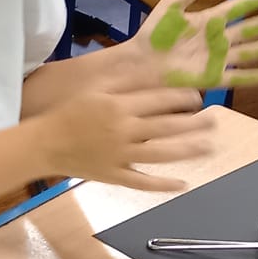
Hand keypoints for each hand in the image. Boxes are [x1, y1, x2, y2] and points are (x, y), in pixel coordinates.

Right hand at [38, 84, 210, 193]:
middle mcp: (124, 131)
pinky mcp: (115, 175)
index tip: (197, 97)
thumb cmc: (68, 114)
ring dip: (188, 150)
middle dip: (194, 122)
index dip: (182, 97)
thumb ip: (123, 84)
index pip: (159, 100)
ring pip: (161, 153)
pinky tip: (182, 184)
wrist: (43, 144)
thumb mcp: (95, 91)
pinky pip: (142, 182)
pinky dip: (162, 185)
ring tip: (209, 146)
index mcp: (119, 107)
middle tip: (214, 120)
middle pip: (166, 126)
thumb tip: (151, 73)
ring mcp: (120, 155)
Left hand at [132, 0, 257, 91]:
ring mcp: (218, 58)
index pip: (240, 7)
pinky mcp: (213, 77)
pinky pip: (240, 77)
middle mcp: (218, 39)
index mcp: (209, 19)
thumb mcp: (172, 5)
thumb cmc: (153, 35)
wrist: (140, 63)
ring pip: (252, 52)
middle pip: (253, 29)